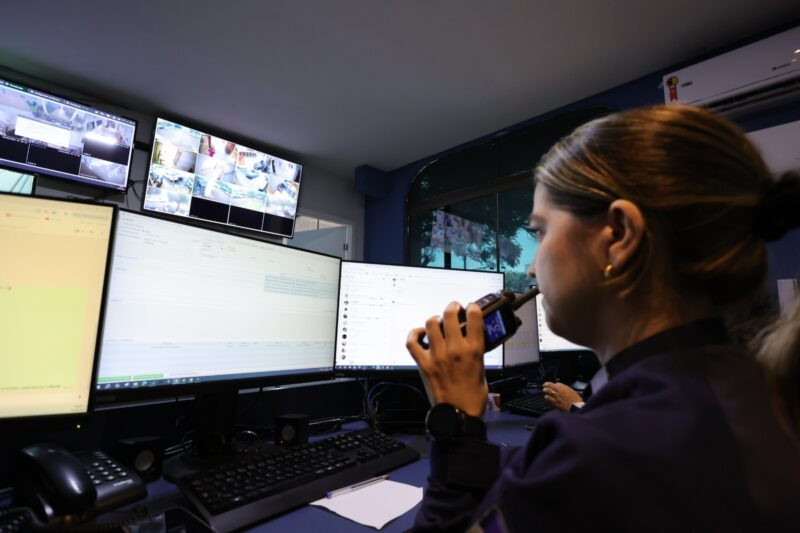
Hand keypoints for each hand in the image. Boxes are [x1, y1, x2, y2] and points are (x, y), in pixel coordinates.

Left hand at [406, 302, 487, 416]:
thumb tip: (471, 339)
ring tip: (439, 322)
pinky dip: (415, 334)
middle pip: (449, 314)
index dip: (472, 307)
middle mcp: (454, 349)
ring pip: (431, 323)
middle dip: (452, 307)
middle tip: (454, 309)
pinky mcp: (424, 364)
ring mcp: (437, 355)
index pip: (474, 316)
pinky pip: (412, 342)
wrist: (458, 415)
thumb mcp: (482, 369)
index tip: (471, 308)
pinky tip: (421, 334)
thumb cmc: (472, 397)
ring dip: (435, 319)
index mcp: (473, 350)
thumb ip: (476, 351)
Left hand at [542, 382, 581, 411]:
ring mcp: (556, 397)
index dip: (554, 384)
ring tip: (545, 392)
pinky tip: (547, 397)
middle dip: (546, 385)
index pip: (556, 383)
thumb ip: (566, 389)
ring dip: (546, 391)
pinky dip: (547, 397)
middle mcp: (559, 391)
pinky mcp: (555, 403)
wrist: (576, 408)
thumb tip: (562, 388)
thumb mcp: (572, 391)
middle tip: (545, 386)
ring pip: (547, 391)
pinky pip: (548, 399)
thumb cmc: (576, 400)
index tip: (552, 385)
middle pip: (549, 385)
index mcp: (564, 387)